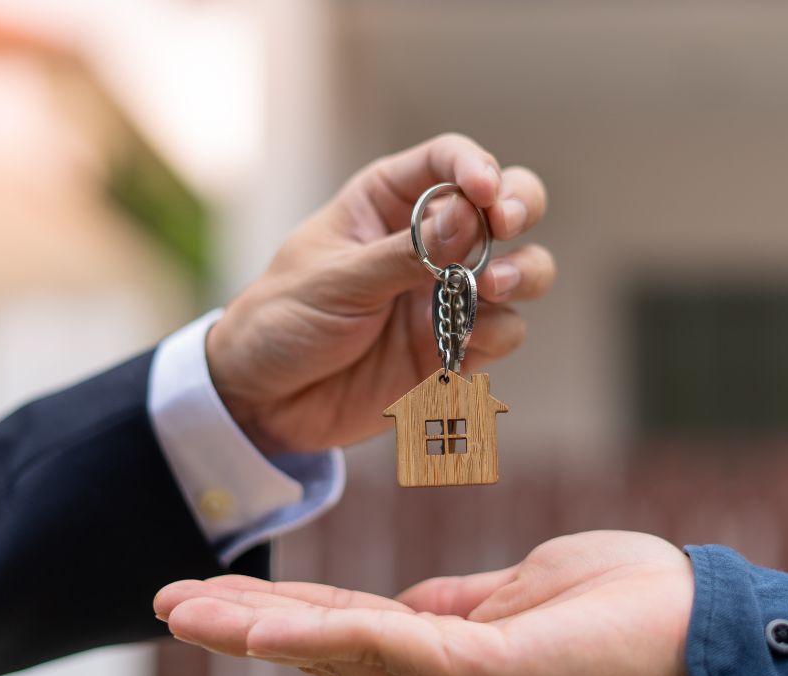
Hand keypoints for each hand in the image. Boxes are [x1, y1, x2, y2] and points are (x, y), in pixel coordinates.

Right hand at [155, 531, 697, 675]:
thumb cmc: (621, 603)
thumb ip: (454, 607)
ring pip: (341, 654)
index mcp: (445, 667)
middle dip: (239, 629)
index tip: (210, 597)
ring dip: (260, 630)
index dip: (274, 618)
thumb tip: (406, 604)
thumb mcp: (517, 596)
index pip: (341, 637)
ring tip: (190, 611)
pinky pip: (391, 647)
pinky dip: (325, 630)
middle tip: (165, 603)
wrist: (706, 625)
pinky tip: (270, 620)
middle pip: (321, 654)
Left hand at [207, 133, 552, 453]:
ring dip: (523, 272)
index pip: (446, 162)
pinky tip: (463, 341)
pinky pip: (504, 332)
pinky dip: (497, 333)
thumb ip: (403, 253)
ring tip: (494, 287)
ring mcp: (447, 295)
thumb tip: (468, 215)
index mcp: (386, 203)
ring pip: (522, 268)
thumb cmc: (282, 321)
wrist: (265, 402)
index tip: (483, 191)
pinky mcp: (455, 347)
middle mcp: (429, 242)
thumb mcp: (335, 281)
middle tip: (506, 224)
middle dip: (519, 207)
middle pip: (506, 205)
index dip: (475, 167)